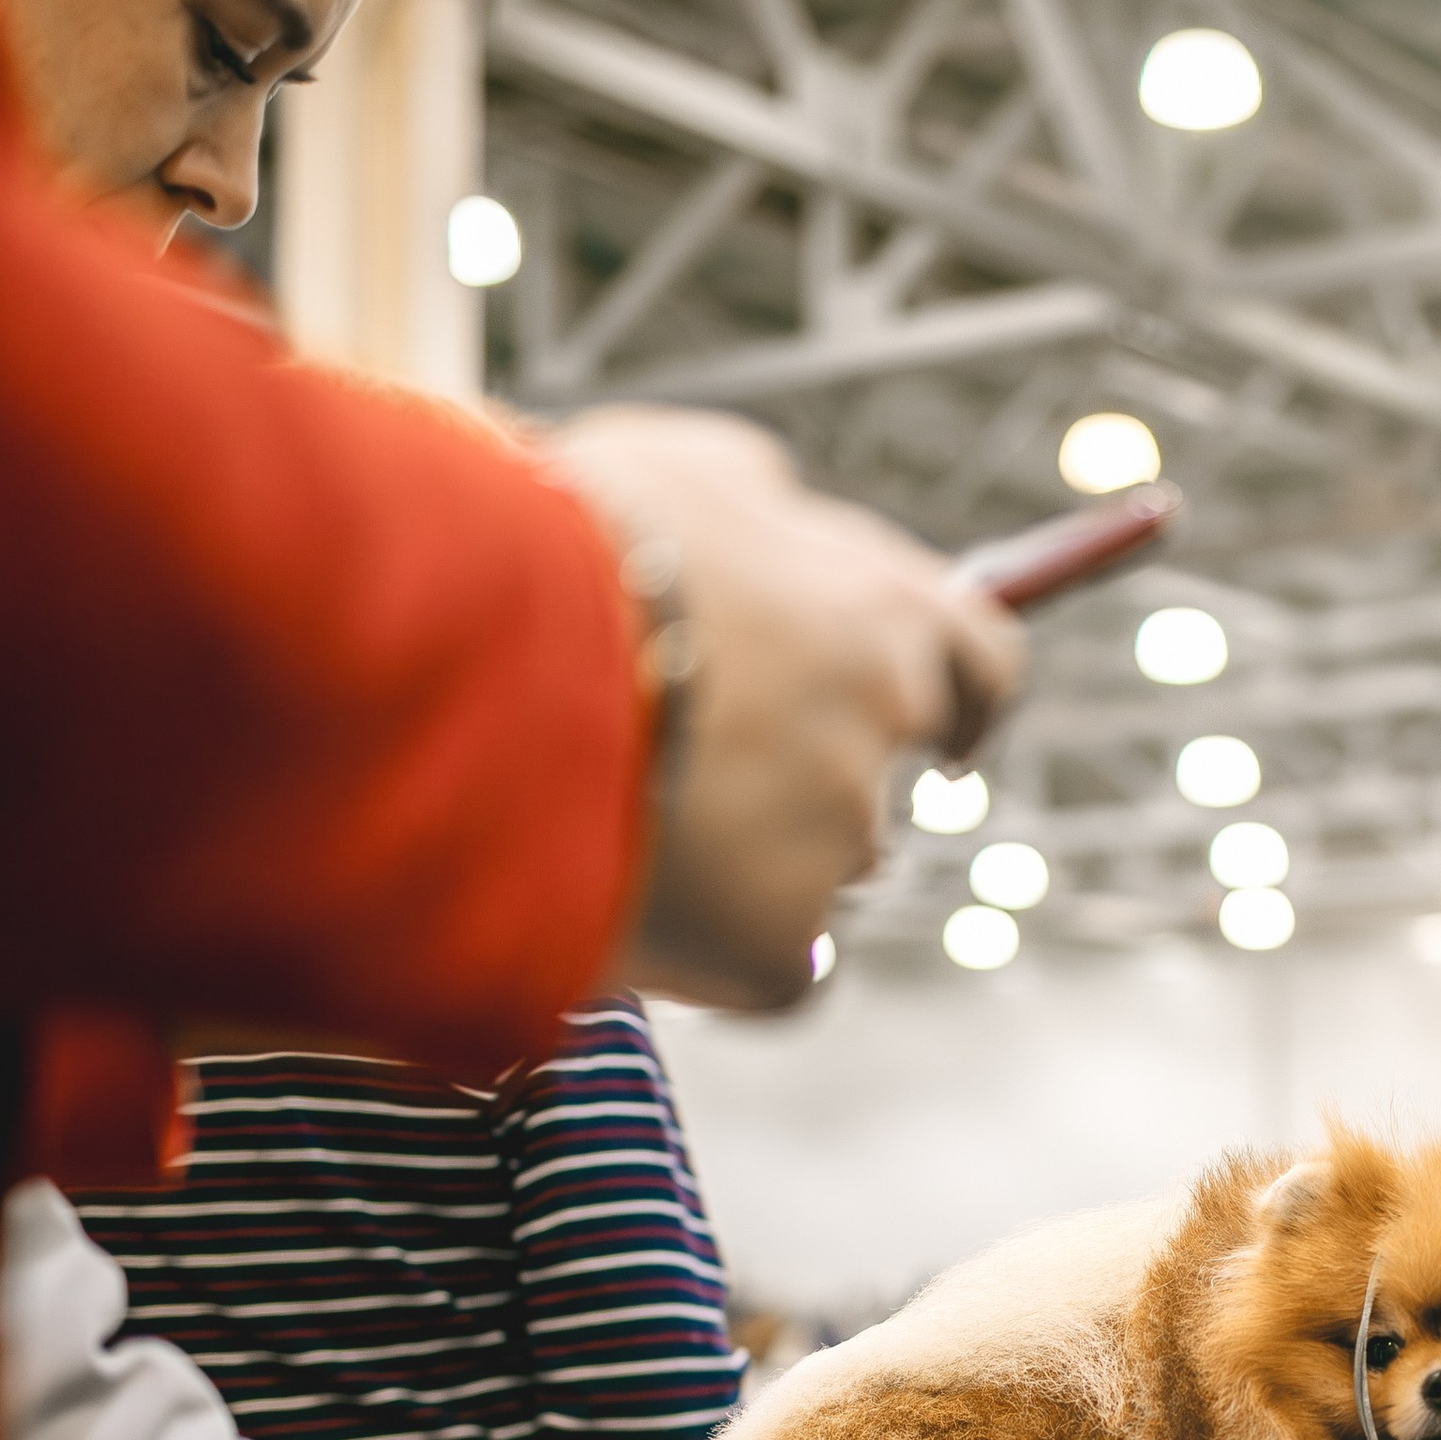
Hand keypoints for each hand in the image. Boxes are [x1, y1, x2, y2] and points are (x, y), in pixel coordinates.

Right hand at [554, 410, 1021, 1014]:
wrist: (461, 663)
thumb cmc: (545, 546)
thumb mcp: (665, 470)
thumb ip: (755, 503)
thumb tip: (787, 520)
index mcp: (877, 603)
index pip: (979, 661)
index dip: (956, 700)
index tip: (944, 737)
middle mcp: (878, 720)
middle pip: (880, 785)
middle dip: (816, 795)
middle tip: (712, 794)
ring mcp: (832, 836)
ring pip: (806, 871)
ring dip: (738, 860)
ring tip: (603, 818)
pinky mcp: (772, 941)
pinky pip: (767, 968)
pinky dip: (711, 957)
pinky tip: (619, 909)